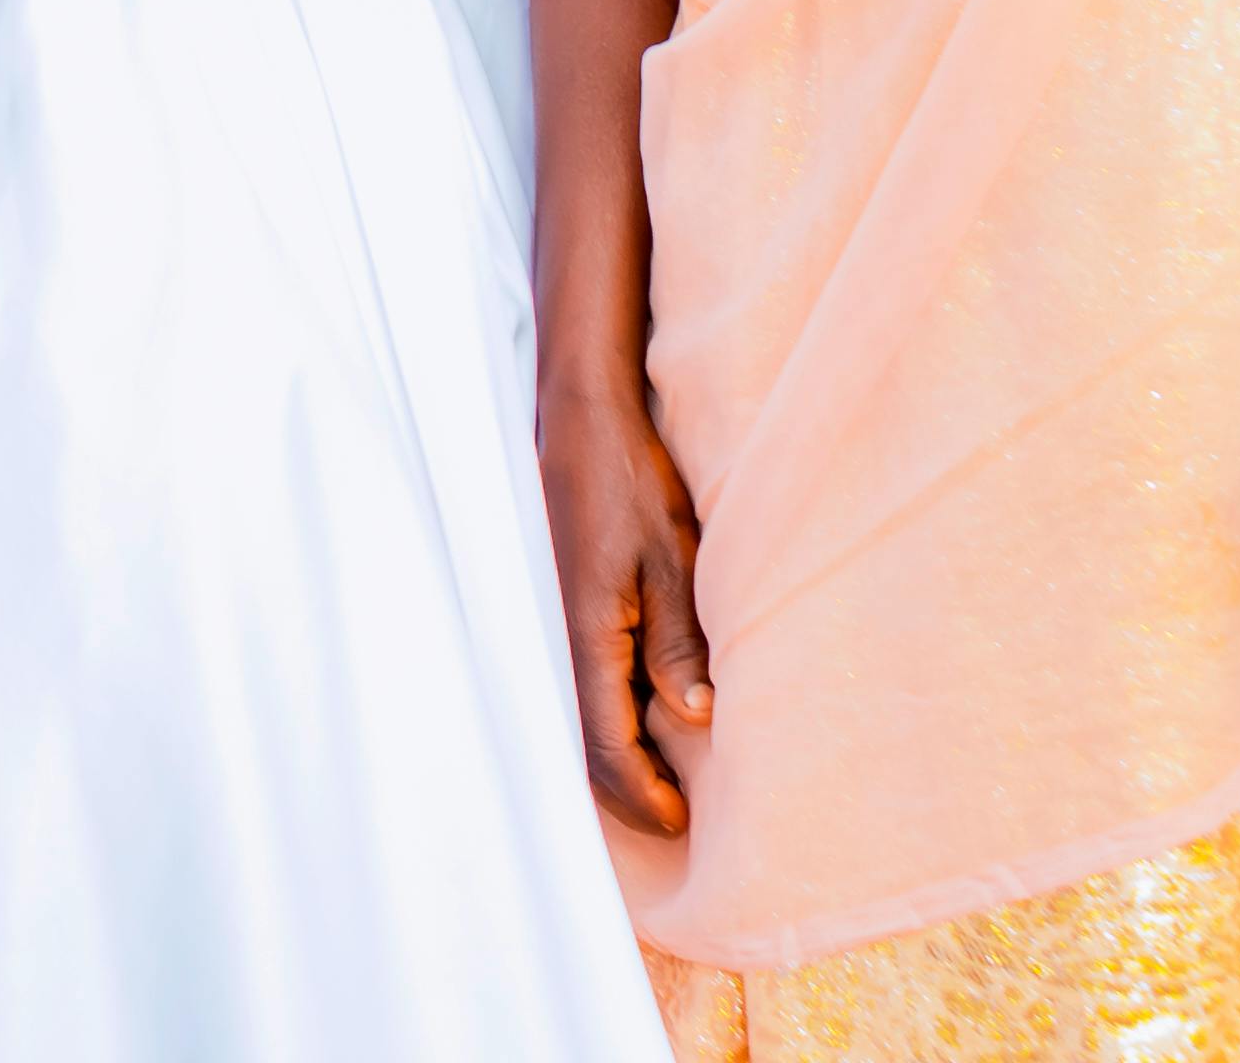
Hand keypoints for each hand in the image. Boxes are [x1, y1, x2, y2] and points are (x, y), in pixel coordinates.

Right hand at [543, 374, 714, 835]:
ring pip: (571, 717)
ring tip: (662, 776)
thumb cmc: (629, 481)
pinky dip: (602, 715)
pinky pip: (571, 683)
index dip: (643, 793)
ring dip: (613, 753)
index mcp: (584, 634)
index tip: (682, 820)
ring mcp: (545, 622)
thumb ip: (677, 640)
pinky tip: (636, 713)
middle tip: (677, 813)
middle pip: (580, 745)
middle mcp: (552, 637)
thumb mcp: (671, 556)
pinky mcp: (551, 605)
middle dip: (626, 788)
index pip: (606, 745)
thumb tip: (693, 717)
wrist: (581, 419)